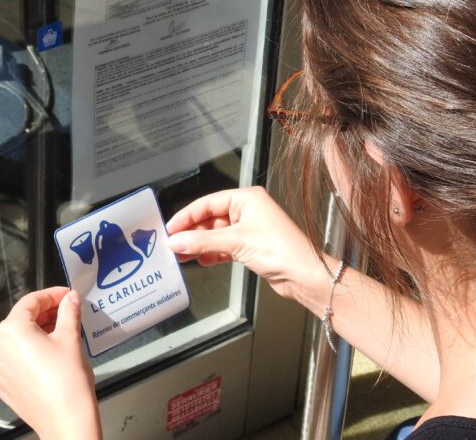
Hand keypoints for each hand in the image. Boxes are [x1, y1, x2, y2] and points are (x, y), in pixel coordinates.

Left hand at [0, 287, 101, 439]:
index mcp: (12, 330)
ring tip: (63, 333)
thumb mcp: (70, 338)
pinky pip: (18, 361)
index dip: (52, 295)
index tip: (67, 295)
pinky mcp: (6, 386)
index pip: (31, 301)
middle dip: (46, 314)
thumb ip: (69, 311)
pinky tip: (52, 356)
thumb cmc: (67, 381)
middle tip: (68, 311)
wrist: (66, 422)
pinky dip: (33, 354)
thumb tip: (71, 298)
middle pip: (23, 321)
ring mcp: (0, 369)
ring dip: (39, 334)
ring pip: (19, 341)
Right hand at [165, 187, 328, 306]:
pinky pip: (225, 247)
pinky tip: (202, 260)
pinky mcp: (252, 247)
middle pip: (211, 218)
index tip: (171, 228)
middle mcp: (248, 210)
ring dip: (200, 245)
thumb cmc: (282, 250)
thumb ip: (202, 241)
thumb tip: (176, 241)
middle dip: (192, 233)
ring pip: (216, 235)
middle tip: (174, 244)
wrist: (305, 276)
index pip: (208, 202)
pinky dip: (213, 253)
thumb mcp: (236, 241)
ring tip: (183, 255)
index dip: (187, 216)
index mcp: (247, 198)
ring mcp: (250, 229)